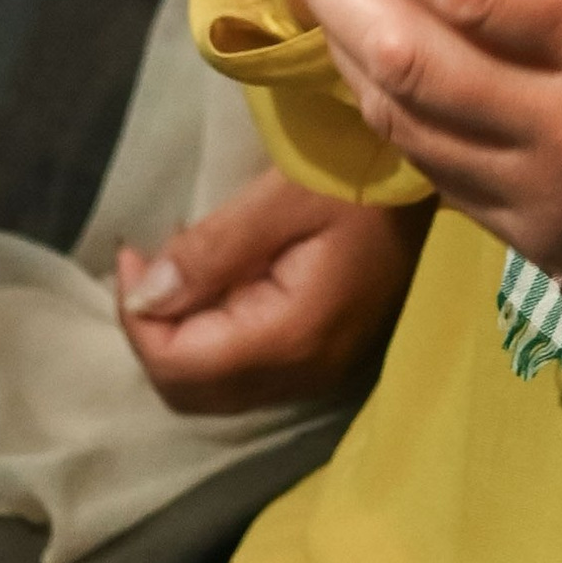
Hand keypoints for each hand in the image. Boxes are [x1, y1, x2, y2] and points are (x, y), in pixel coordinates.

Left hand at [115, 166, 426, 413]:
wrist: (431, 172)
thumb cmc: (359, 171)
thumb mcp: (281, 197)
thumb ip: (210, 251)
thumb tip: (143, 298)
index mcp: (292, 336)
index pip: (179, 364)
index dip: (136, 318)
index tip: (130, 253)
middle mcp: (305, 371)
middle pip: (190, 391)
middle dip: (152, 333)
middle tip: (143, 264)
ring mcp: (319, 370)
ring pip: (215, 389)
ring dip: (180, 337)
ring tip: (175, 269)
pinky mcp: (325, 353)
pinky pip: (247, 371)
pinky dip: (214, 337)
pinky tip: (218, 282)